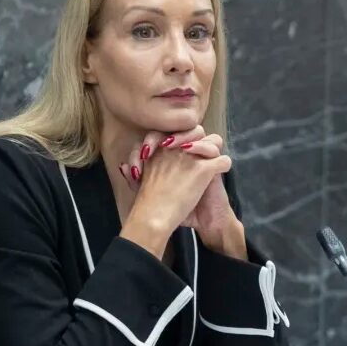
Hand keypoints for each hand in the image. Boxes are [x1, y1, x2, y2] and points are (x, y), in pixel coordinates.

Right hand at [118, 127, 231, 259]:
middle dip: (199, 139)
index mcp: (159, 146)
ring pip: (215, 141)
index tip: (172, 150)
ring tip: (208, 163)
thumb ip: (132, 170)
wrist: (153, 216)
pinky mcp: (203, 170)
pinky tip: (216, 175)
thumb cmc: (143, 201)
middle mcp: (176, 147)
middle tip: (195, 154)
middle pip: (197, 130)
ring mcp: (191, 157)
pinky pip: (223, 160)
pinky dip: (222, 167)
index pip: (175, 129)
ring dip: (213, 151)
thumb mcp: (135, 180)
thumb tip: (123, 166)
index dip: (178, 137)